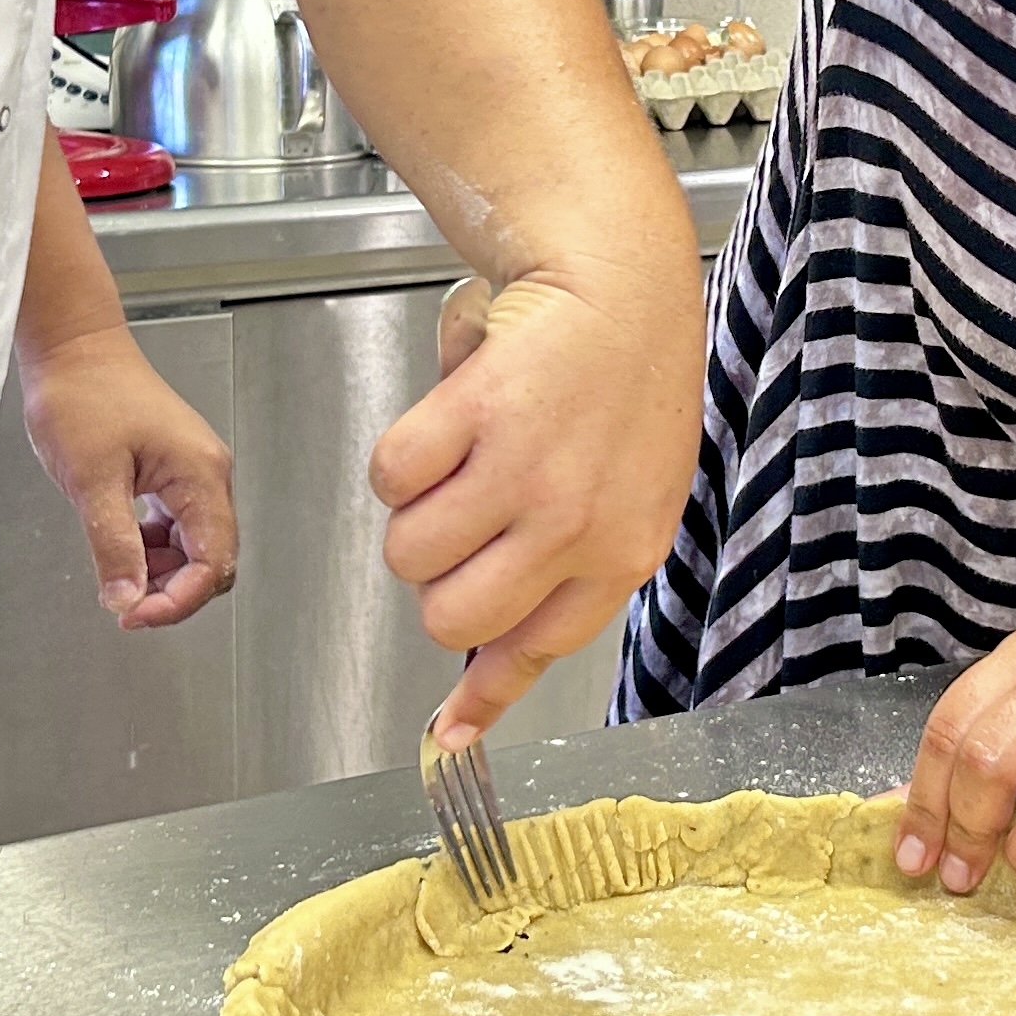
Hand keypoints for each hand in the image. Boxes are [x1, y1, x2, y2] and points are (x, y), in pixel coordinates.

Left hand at [15, 324, 235, 627]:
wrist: (71, 346)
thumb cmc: (83, 393)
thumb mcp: (92, 479)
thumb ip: (114, 545)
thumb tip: (126, 599)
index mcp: (201, 475)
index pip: (213, 561)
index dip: (178, 601)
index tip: (134, 615)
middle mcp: (207, 474)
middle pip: (211, 559)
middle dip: (171, 591)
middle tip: (124, 604)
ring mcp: (191, 472)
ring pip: (193, 547)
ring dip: (160, 572)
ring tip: (116, 575)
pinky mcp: (170, 470)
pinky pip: (175, 527)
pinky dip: (151, 549)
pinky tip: (121, 547)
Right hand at [376, 261, 700, 746]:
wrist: (619, 282)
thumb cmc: (622, 382)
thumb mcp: (624, 496)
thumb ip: (567, 576)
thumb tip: (485, 664)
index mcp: (620, 553)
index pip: (535, 649)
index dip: (481, 694)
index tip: (447, 734)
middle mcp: (575, 526)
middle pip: (450, 617)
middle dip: (439, 580)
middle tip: (463, 524)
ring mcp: (527, 473)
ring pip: (409, 553)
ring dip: (416, 512)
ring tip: (464, 458)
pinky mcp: (477, 415)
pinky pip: (391, 477)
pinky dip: (402, 454)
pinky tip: (450, 418)